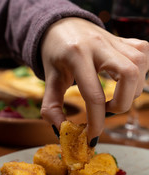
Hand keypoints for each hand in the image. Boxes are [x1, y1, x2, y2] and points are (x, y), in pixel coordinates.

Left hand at [40, 17, 148, 145]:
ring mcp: (114, 40)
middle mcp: (99, 44)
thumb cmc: (54, 53)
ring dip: (131, 90)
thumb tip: (61, 130)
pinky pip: (143, 55)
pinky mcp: (124, 39)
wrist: (61, 25)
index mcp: (76, 55)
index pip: (93, 95)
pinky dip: (138, 73)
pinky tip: (123, 80)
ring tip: (114, 96)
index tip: (92, 135)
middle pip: (128, 75)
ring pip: (139, 65)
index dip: (96, 122)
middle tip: (106, 110)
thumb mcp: (49, 79)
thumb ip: (52, 106)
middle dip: (121, 103)